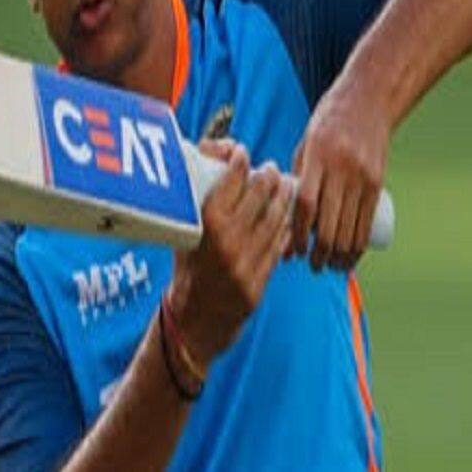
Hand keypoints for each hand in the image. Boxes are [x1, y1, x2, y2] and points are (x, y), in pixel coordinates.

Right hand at [166, 140, 293, 365]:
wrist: (191, 320)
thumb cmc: (187, 267)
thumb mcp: (184, 231)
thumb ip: (198, 195)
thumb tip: (216, 154)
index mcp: (205, 224)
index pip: (231, 178)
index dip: (238, 159)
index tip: (240, 152)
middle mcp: (228, 241)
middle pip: (260, 193)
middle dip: (267, 174)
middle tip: (269, 168)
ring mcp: (246, 262)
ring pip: (276, 217)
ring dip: (283, 196)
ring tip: (284, 184)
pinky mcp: (260, 280)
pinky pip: (280, 244)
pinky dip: (286, 226)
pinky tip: (287, 215)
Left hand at [290, 83, 389, 271]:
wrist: (369, 100)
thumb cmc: (329, 121)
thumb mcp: (306, 143)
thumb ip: (298, 178)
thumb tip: (284, 217)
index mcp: (317, 157)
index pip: (305, 205)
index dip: (298, 234)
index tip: (293, 252)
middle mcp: (342, 168)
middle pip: (329, 223)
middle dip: (319, 252)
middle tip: (312, 266)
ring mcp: (362, 176)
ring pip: (351, 228)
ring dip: (339, 255)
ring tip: (330, 266)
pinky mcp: (377, 181)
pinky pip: (367, 221)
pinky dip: (359, 244)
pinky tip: (351, 257)